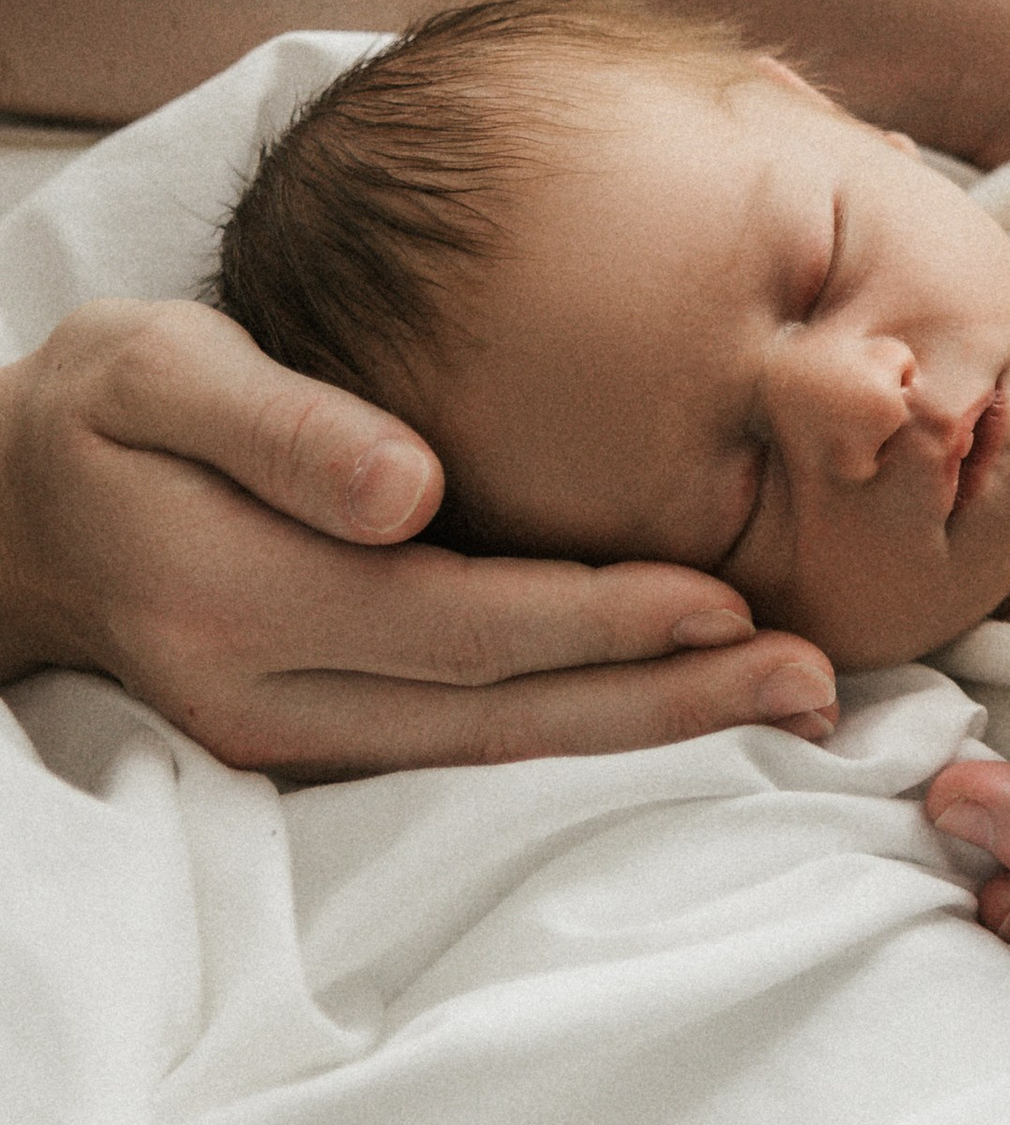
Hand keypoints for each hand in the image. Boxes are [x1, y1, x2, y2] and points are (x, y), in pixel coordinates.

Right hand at [0, 301, 842, 778]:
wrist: (7, 516)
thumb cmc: (103, 414)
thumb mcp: (156, 371)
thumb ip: (284, 427)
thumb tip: (409, 488)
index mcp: (239, 597)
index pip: (455, 623)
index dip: (597, 619)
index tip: (725, 600)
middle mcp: (268, 696)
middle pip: (501, 714)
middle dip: (667, 699)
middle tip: (815, 679)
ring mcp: (288, 740)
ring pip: (496, 752)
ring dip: (649, 731)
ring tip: (789, 700)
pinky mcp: (313, 745)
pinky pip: (468, 752)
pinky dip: (584, 732)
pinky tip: (685, 704)